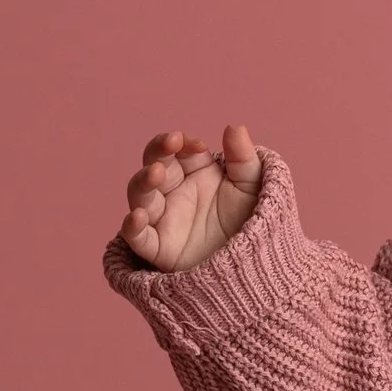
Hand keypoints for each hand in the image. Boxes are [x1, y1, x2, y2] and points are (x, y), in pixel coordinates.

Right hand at [119, 124, 262, 268]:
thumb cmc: (253, 221)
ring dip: (143, 182)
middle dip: (158, 153)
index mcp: (194, 172)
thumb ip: (243, 157)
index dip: (181, 143)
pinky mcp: (161, 249)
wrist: (259, 263)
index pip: (177, 149)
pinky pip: (139, 238)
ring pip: (141, 196)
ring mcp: (165, 219)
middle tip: (171, 144)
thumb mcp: (253, 186)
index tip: (198, 144)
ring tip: (155, 173)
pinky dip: (132, 228)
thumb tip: (234, 127)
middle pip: (153, 166)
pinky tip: (137, 217)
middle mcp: (174, 192)